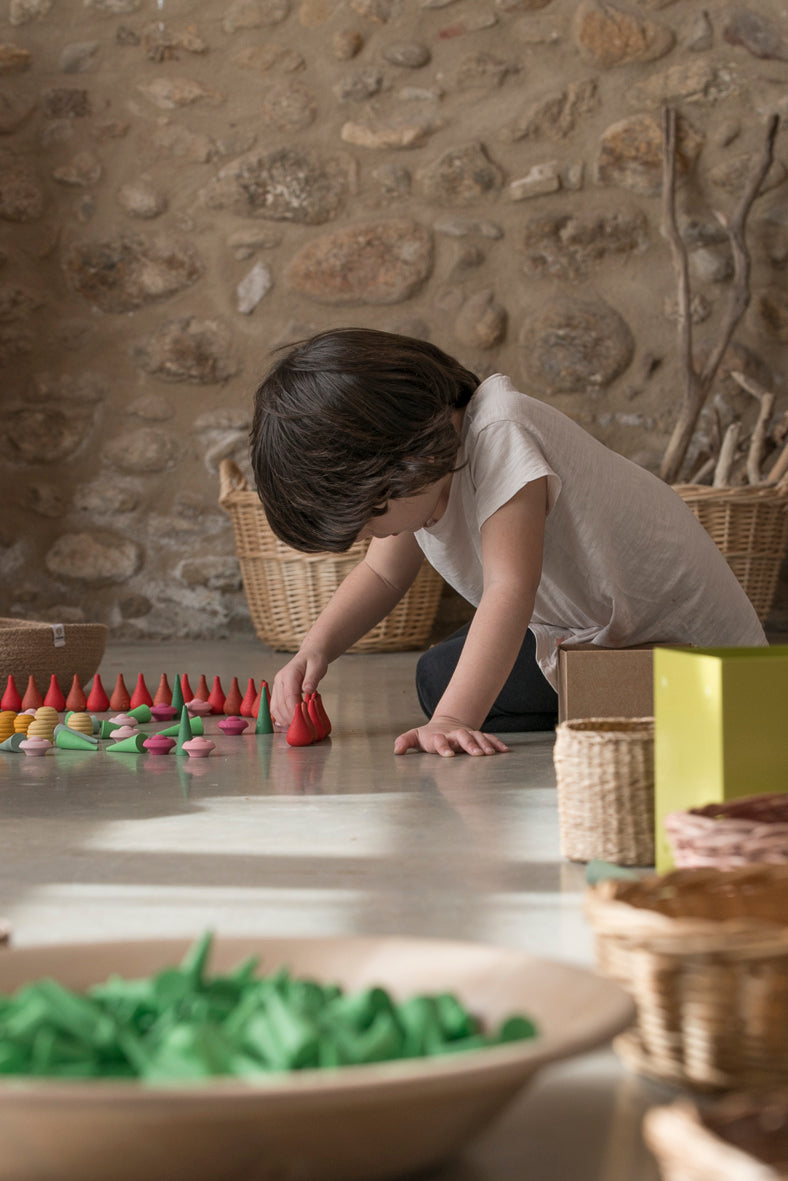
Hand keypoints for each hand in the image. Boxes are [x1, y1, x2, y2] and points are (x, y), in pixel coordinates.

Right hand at [270, 649, 327, 730]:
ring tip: (294, 727)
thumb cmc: (315, 660)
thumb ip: (312, 678)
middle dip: (289, 717)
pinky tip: (287, 722)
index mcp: (288, 674)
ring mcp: (277, 686)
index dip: (294, 710)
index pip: (289, 696)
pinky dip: (280, 716)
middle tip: (300, 726)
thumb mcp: (318, 666)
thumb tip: (307, 690)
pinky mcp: (278, 691)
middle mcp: (279, 680)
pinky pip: (275, 706)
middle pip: (280, 704)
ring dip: (283, 719)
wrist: (310, 655)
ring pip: (275, 707)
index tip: (303, 719)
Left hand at [393, 716, 509, 757]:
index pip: (440, 740)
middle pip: (463, 737)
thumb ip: (405, 741)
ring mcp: (467, 734)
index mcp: (439, 736)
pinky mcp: (478, 737)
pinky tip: (505, 751)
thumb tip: (396, 750)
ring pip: (478, 737)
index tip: (448, 755)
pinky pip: (489, 739)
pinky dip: (496, 744)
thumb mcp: (415, 737)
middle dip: (469, 745)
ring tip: (491, 754)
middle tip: (476, 754)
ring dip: (485, 745)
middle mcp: (455, 735)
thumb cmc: (429, 735)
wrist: (446, 723)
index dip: (443, 747)